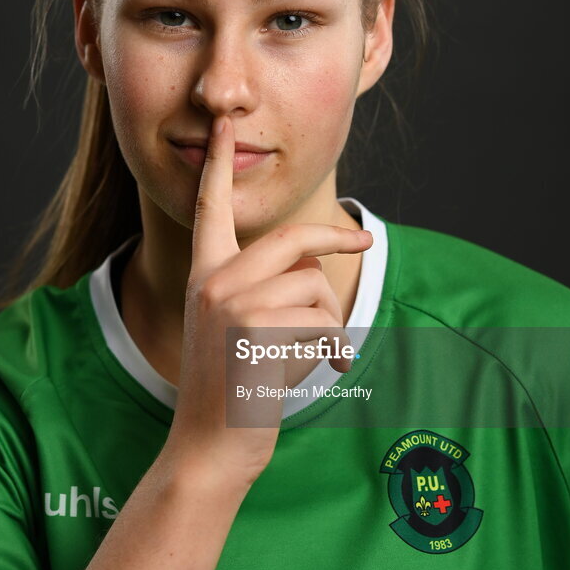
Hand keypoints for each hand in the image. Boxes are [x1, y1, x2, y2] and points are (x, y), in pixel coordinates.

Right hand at [164, 114, 372, 486]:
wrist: (211, 445)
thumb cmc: (233, 383)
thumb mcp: (233, 322)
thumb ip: (263, 282)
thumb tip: (318, 258)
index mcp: (205, 272)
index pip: (210, 206)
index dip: (216, 163)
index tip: (221, 124)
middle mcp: (213, 280)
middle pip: (293, 238)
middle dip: (337, 238)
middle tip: (365, 235)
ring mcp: (232, 304)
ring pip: (315, 285)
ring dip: (328, 320)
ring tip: (309, 353)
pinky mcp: (256, 331)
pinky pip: (322, 321)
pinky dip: (331, 348)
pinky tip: (314, 371)